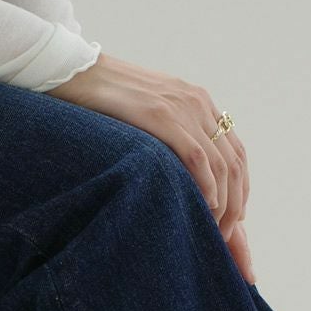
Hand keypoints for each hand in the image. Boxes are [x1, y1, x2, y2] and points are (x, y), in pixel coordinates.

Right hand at [48, 52, 254, 283]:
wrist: (70, 71)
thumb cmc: (102, 105)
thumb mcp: (148, 119)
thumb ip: (171, 140)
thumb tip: (182, 180)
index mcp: (198, 102)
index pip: (235, 153)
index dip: (240, 191)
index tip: (234, 221)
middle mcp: (197, 102)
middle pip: (235, 164)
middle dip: (236, 207)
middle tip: (225, 238)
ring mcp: (181, 107)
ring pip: (221, 166)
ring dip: (223, 205)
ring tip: (213, 232)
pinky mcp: (160, 114)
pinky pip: (197, 157)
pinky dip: (206, 187)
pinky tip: (203, 208)